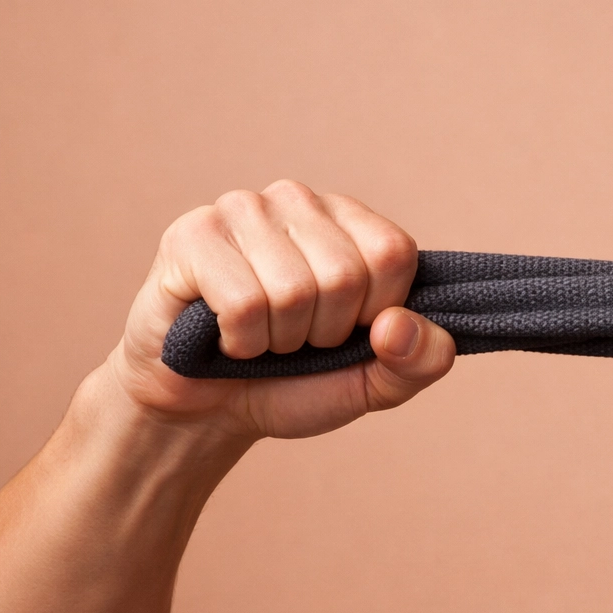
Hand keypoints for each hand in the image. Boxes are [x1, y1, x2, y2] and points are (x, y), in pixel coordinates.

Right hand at [105, 180, 454, 442]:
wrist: (210, 411)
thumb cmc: (296, 384)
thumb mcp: (377, 383)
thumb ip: (421, 359)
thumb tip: (398, 324)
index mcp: (353, 223)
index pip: (394, 254)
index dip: (375, 313)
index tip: (348, 331)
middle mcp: (299, 202)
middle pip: (344, 275)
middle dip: (323, 333)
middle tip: (295, 340)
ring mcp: (242, 210)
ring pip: (293, 290)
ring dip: (279, 340)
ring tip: (260, 335)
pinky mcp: (191, 235)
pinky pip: (243, 302)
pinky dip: (241, 341)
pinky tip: (224, 334)